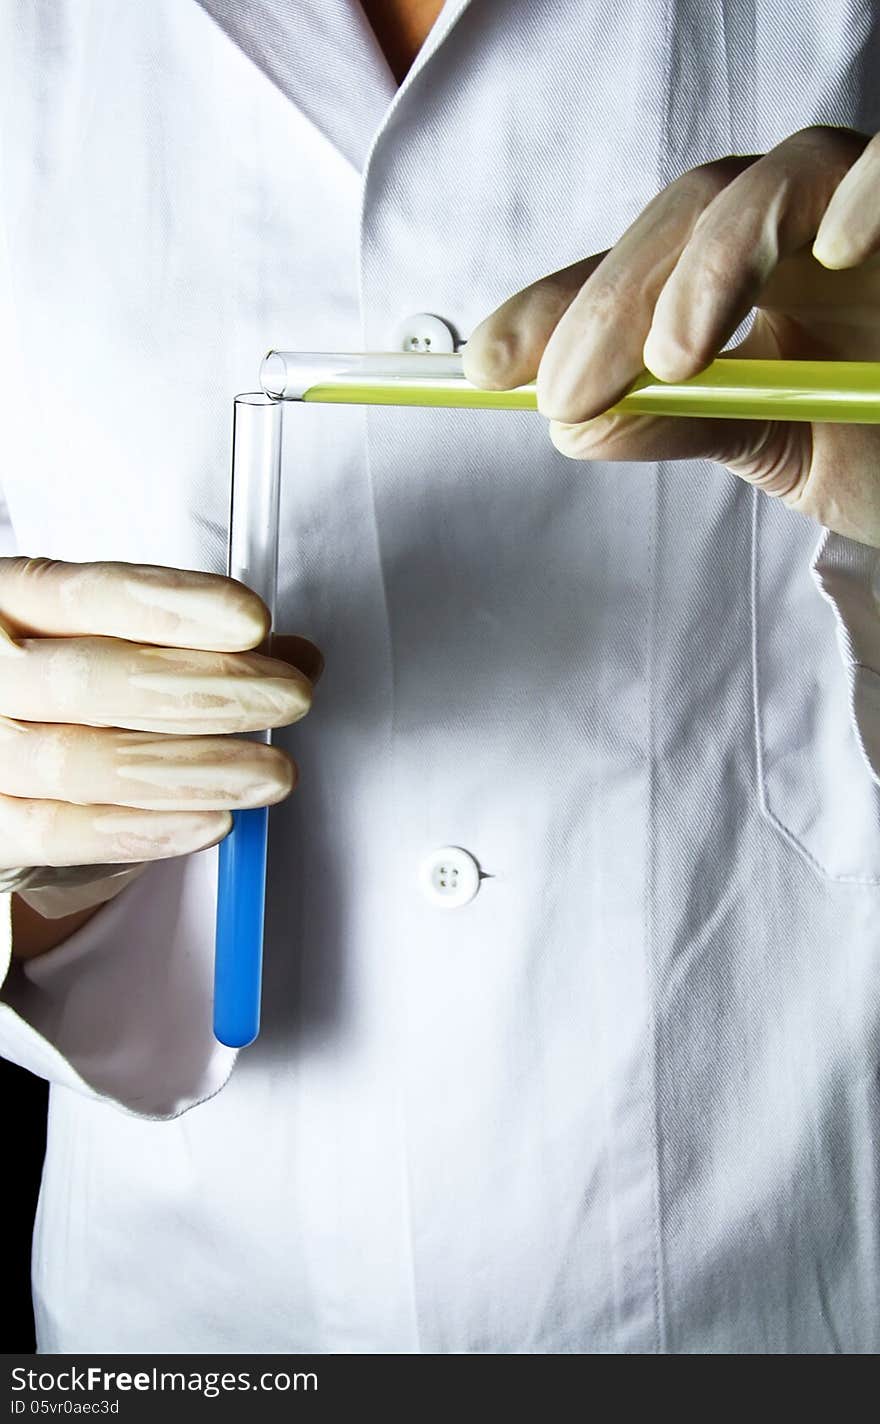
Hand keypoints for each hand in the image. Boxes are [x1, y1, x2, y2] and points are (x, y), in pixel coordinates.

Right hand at [0, 558, 317, 928]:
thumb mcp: (115, 649)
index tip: (253, 622)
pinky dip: (148, 829)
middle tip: (289, 697)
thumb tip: (297, 656)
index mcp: (9, 603)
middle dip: (208, 689)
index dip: (173, 607)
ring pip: (84, 762)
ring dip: (196, 769)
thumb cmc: (64, 701)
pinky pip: (62, 833)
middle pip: (92, 679)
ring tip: (271, 774)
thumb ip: (202, 647)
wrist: (3, 778)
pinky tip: (214, 821)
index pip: (85, 595)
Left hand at [463, 126, 879, 546]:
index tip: (488, 364)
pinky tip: (828, 253)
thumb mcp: (778, 448)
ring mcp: (868, 216)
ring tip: (677, 360)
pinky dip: (871, 193)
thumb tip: (568, 421)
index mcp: (748, 279)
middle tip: (570, 394)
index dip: (557, 304)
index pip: (637, 267)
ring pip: (777, 176)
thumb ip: (684, 425)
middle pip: (688, 213)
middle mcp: (801, 228)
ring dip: (713, 260)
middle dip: (615, 302)